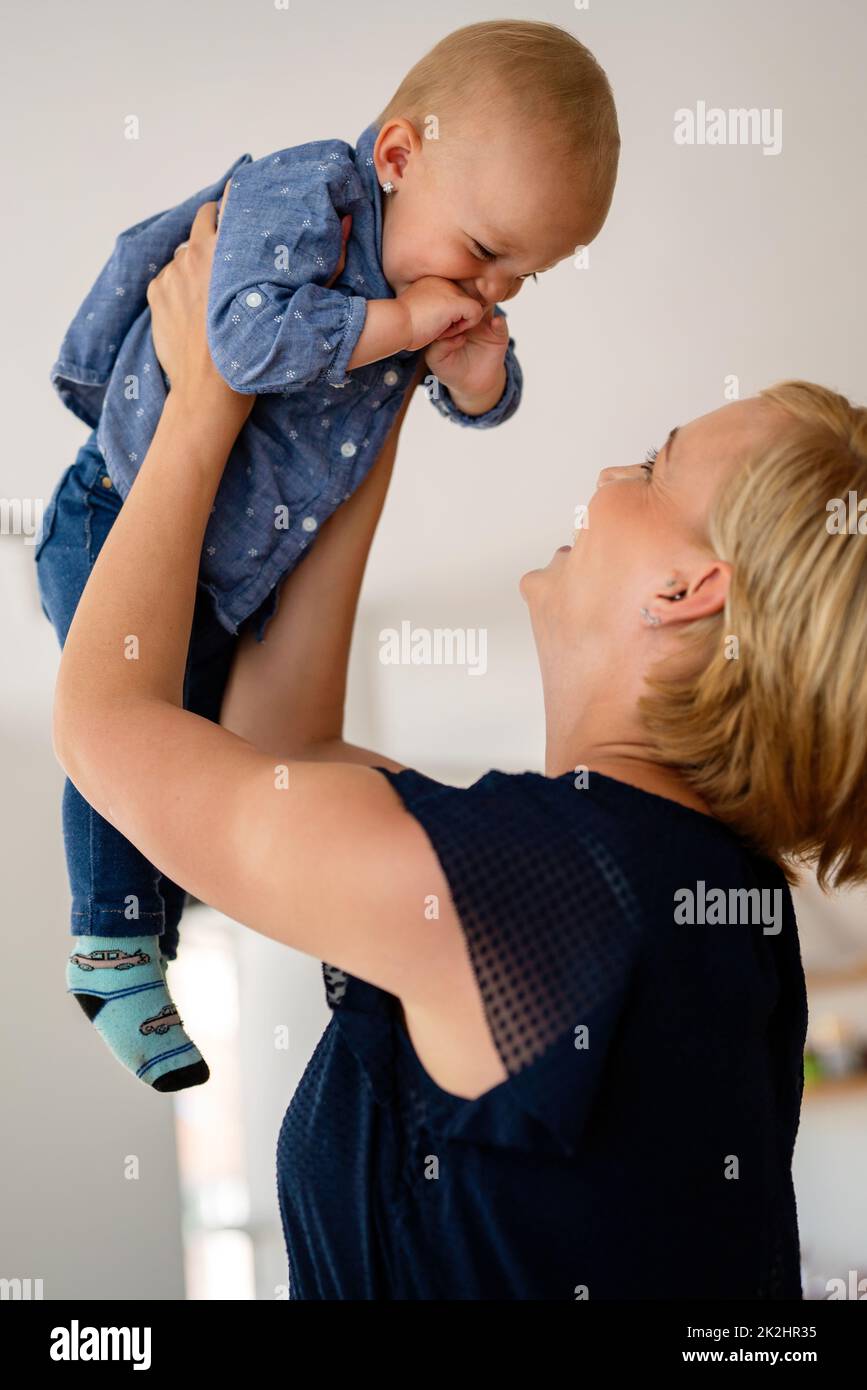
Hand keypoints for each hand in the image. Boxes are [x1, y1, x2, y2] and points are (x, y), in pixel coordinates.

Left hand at [149, 181, 351, 431]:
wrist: (208, 392)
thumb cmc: (255, 351)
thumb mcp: (293, 303)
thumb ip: (326, 262)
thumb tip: (345, 220)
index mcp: (226, 249)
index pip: (228, 203)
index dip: (235, 204)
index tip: (241, 208)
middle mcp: (194, 252)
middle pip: (203, 220)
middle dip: (214, 232)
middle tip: (227, 256)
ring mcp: (171, 272)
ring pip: (184, 254)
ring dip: (195, 265)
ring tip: (210, 292)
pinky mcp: (156, 292)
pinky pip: (168, 279)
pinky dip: (178, 290)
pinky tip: (192, 311)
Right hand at [396, 275, 483, 351]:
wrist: (394, 324)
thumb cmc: (401, 325)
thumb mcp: (417, 311)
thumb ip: (434, 308)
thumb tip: (449, 318)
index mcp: (433, 280)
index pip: (454, 297)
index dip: (448, 315)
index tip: (431, 322)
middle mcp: (444, 279)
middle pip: (464, 302)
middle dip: (455, 320)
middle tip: (435, 327)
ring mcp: (451, 288)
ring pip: (471, 308)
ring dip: (458, 325)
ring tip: (438, 328)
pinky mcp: (458, 300)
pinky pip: (477, 314)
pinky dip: (465, 327)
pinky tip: (447, 329)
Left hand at [423, 305, 509, 407]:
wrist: (470, 385)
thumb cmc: (450, 368)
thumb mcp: (437, 359)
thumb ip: (439, 346)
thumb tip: (457, 335)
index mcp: (452, 318)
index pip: (452, 300)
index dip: (451, 297)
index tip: (448, 296)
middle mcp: (469, 317)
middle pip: (471, 298)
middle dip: (469, 295)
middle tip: (466, 298)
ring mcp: (485, 324)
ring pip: (488, 306)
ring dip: (486, 305)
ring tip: (481, 309)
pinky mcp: (498, 335)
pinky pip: (501, 325)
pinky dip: (500, 322)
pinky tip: (496, 322)